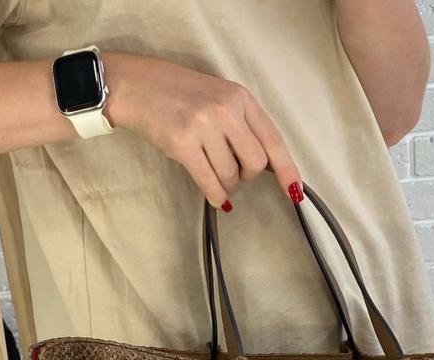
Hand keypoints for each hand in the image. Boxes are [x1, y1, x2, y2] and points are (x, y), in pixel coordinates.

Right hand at [105, 53, 303, 210]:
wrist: (137, 86)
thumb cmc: (181, 95)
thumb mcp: (219, 98)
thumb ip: (243, 125)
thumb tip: (264, 165)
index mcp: (240, 98)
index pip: (273, 140)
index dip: (287, 170)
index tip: (295, 192)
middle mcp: (226, 110)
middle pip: (255, 163)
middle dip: (247, 176)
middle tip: (233, 171)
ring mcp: (204, 126)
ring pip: (231, 175)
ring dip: (227, 184)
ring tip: (214, 173)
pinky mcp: (183, 144)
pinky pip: (210, 182)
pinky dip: (216, 195)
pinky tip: (216, 198)